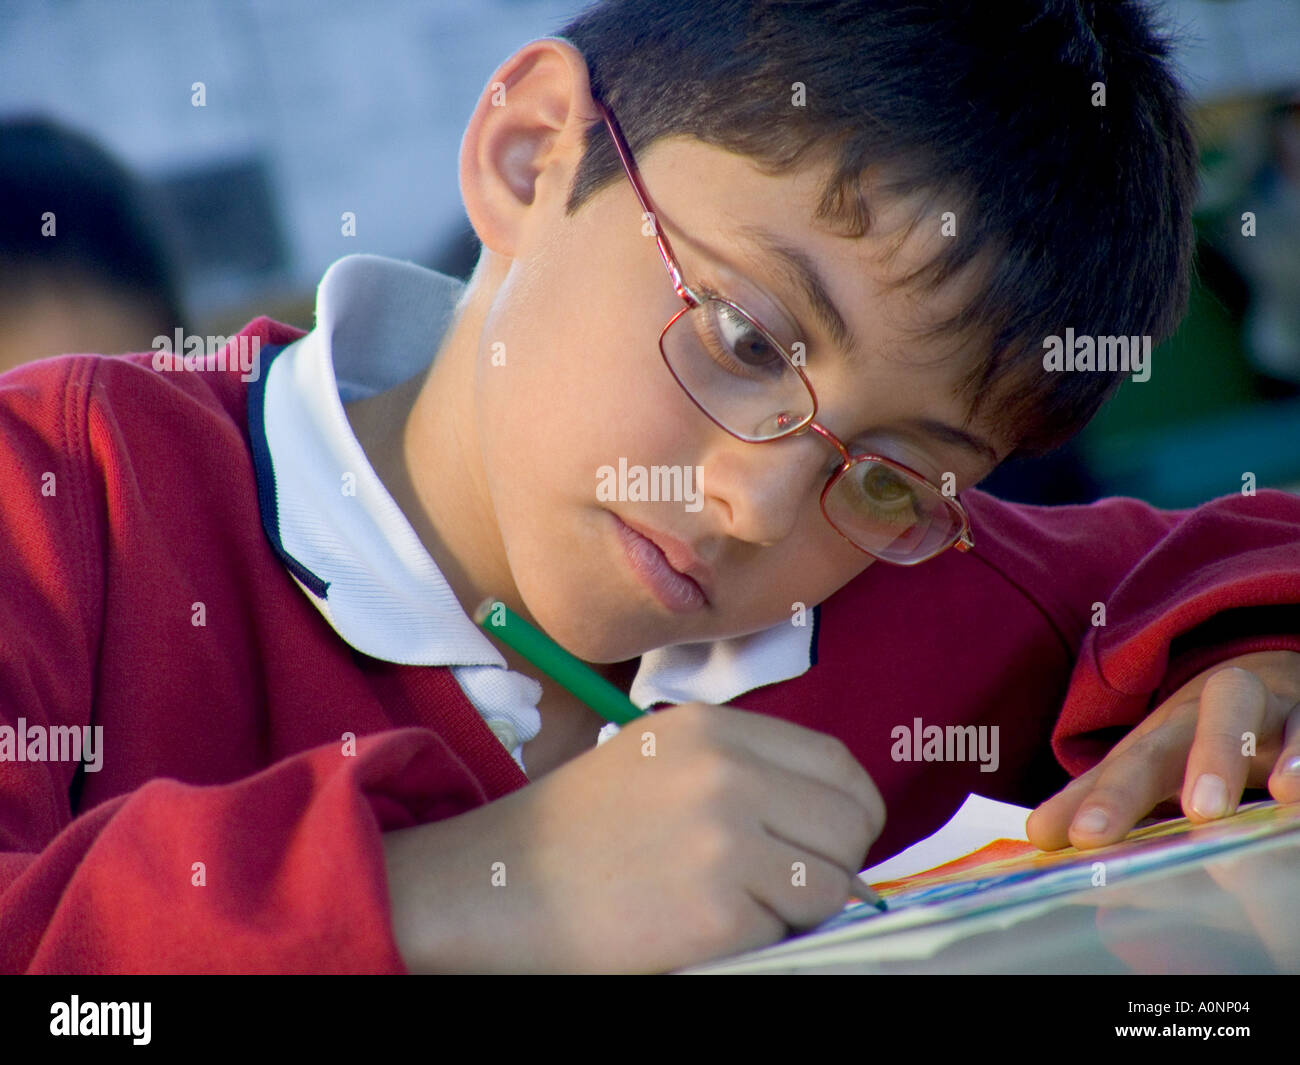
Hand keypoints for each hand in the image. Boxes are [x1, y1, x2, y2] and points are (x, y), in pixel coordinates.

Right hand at [383, 702, 884, 972]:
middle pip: (851, 822)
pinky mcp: (717, 909)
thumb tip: (834, 820)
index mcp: (715, 727)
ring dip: (797, 906)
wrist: (498, 888)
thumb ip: (746, 771)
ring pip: (831, 884)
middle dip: (832, 862)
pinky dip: (757, 939)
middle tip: (783, 885)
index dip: (846, 812)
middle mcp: (728, 771)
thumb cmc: (577, 832)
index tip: (823, 842)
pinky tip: (700, 925)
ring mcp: (725, 838)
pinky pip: (786, 931)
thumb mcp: (663, 760)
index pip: (840, 766)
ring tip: (733, 903)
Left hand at [1027, 650, 1299, 850]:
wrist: (1266, 680)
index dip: (1109, 799)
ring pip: (1264, 710)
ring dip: (1275, 750)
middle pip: (1197, 721)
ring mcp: (1272, 711)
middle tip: (1200, 810)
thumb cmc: (1196, 737)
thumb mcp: (1149, 764)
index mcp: (1167, 730)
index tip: (1082, 838)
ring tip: (1280, 792)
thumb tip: (1038, 834)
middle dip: (1200, 758)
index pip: (1135, 762)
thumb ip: (1098, 798)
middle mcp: (1214, 712)